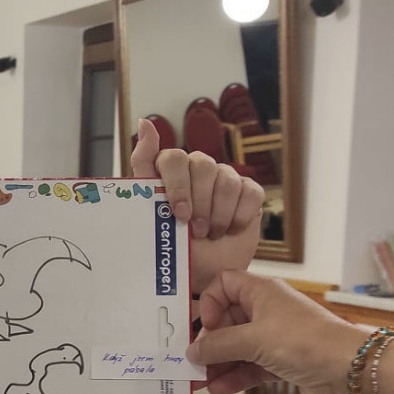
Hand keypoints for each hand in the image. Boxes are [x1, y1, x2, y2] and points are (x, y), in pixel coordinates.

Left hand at [129, 118, 264, 294]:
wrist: (203, 270)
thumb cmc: (173, 242)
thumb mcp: (149, 210)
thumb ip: (143, 166)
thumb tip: (144, 122)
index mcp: (171, 169)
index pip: (173, 157)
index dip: (178, 185)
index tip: (179, 213)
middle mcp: (198, 168)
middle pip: (203, 166)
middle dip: (200, 203)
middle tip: (196, 231)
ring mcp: (225, 177)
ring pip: (227, 181)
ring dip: (219, 215)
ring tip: (210, 234)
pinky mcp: (248, 191)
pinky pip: (250, 193)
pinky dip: (239, 216)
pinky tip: (230, 230)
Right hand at [186, 271, 370, 393]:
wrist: (349, 370)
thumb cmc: (305, 341)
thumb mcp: (253, 339)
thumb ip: (218, 345)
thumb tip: (193, 352)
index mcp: (261, 292)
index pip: (224, 284)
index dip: (210, 302)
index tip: (205, 326)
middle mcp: (268, 310)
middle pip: (227, 320)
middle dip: (209, 343)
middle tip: (192, 362)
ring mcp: (276, 336)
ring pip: (238, 347)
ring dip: (219, 364)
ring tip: (199, 382)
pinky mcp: (283, 360)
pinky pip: (251, 365)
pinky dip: (236, 376)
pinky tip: (220, 389)